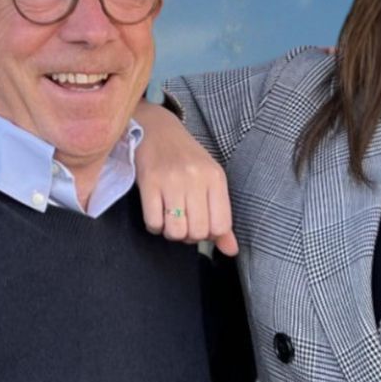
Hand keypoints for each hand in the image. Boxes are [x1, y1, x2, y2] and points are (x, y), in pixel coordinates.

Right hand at [136, 101, 236, 254]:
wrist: (156, 130)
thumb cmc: (186, 159)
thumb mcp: (210, 182)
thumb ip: (221, 217)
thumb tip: (231, 251)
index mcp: (215, 178)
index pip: (220, 226)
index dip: (210, 234)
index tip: (201, 224)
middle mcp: (196, 178)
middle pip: (197, 232)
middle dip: (189, 236)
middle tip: (183, 223)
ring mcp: (171, 180)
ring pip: (175, 231)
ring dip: (171, 233)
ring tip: (169, 220)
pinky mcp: (148, 182)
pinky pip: (153, 223)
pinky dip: (155, 227)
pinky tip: (156, 215)